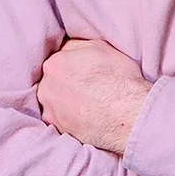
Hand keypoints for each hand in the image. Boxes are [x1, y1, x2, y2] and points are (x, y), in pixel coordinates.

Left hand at [37, 39, 151, 154]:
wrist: (128, 114)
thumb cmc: (118, 78)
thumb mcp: (100, 46)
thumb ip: (75, 45)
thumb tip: (66, 48)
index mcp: (54, 64)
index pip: (58, 59)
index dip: (73, 64)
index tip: (85, 70)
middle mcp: (46, 88)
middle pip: (53, 81)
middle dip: (66, 82)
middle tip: (87, 85)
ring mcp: (50, 111)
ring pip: (54, 100)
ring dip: (65, 100)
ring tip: (88, 102)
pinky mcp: (58, 130)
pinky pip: (60, 119)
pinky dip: (70, 116)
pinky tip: (86, 115)